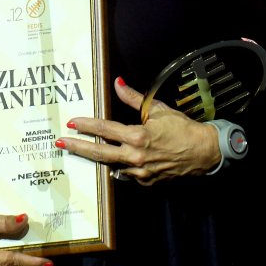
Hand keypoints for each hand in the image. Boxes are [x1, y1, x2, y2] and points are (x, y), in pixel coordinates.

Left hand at [56, 77, 221, 184]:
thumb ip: (134, 98)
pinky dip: (118, 166)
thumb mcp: (158, 109)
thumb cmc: (182, 128)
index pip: (105, 129)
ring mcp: (140, 172)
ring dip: (95, 158)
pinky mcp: (146, 181)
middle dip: (78, 148)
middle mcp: (136, 156)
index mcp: (138, 136)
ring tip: (80, 151)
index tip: (72, 123)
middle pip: (100, 153)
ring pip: (110, 165)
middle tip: (61, 143)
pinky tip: (112, 160)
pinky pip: (126, 174)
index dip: (87, 125)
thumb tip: (118, 84)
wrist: (204, 152)